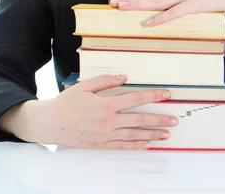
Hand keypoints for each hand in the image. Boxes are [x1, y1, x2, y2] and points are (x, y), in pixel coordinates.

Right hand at [28, 74, 177, 148]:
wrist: (49, 124)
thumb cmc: (66, 103)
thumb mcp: (85, 86)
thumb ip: (106, 81)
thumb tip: (125, 77)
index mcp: (105, 104)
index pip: (135, 98)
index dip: (153, 96)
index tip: (167, 95)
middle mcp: (108, 121)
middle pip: (139, 119)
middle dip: (159, 119)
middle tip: (174, 120)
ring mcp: (105, 135)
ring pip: (134, 135)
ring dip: (152, 135)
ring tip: (167, 135)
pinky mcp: (100, 144)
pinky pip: (122, 146)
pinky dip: (136, 145)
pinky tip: (147, 144)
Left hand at [109, 0, 224, 25]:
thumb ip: (178, 1)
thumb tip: (164, 11)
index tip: (116, 1)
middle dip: (130, 0)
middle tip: (113, 4)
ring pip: (158, 1)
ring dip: (140, 5)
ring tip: (124, 8)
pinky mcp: (194, 5)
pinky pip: (175, 12)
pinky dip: (162, 17)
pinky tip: (151, 22)